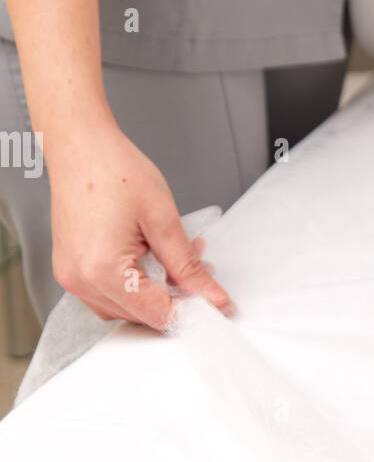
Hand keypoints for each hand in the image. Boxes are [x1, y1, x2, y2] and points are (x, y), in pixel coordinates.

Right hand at [49, 121, 231, 328]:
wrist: (80, 146)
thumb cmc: (114, 170)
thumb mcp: (163, 219)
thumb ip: (188, 266)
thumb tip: (212, 297)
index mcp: (103, 270)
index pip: (157, 313)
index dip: (190, 309)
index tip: (214, 301)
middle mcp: (80, 280)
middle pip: (140, 316)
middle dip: (174, 297)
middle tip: (199, 266)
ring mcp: (71, 277)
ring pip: (124, 309)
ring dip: (154, 292)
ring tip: (174, 256)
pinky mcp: (70, 269)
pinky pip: (106, 294)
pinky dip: (133, 285)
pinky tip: (150, 259)